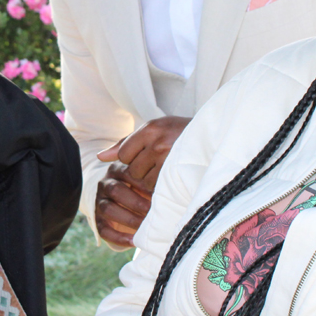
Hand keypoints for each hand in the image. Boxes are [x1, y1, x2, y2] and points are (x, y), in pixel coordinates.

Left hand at [93, 115, 191, 245]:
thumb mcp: (155, 130)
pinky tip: (171, 177)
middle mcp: (158, 141)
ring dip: (152, 180)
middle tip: (159, 163)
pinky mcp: (177, 172)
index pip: (123, 153)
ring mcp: (169, 157)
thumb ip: (125, 143)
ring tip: (166, 169)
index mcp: (151, 128)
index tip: (146, 156)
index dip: (131, 159)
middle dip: (141, 171)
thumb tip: (101, 157)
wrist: (215, 137)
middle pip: (132, 169)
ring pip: (144, 181)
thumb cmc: (180, 134)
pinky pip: (157, 188)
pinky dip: (161, 187)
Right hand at [93, 163, 151, 247]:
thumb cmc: (139, 188)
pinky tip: (134, 241)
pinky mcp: (97, 220)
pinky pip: (104, 230)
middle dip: (136, 202)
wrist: (120, 200)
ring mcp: (99, 202)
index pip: (127, 173)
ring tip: (145, 226)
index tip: (159, 192)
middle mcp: (105, 184)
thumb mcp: (143, 179)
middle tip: (153, 211)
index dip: (143, 183)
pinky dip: (118, 237)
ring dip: (129, 219)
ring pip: (108, 209)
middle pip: (116, 190)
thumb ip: (153, 179)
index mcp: (117, 170)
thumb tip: (172, 188)